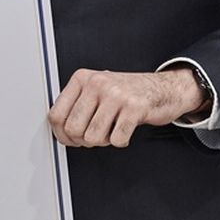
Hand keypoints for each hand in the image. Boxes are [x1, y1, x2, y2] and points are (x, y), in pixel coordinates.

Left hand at [47, 67, 201, 147]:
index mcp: (82, 78)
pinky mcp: (135, 107)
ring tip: (110, 130)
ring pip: (92, 137)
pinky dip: (120, 141)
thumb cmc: (126, 92)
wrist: (162, 88)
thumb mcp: (96, 89)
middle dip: (82, 140)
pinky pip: (116, 140)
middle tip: (94, 136)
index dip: (61, 134)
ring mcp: (116, 94)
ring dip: (102, 141)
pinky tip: (124, 130)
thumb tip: (58, 131)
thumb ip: (76, 105)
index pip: (56, 114)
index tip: (69, 139)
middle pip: (72, 129)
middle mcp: (97, 83)